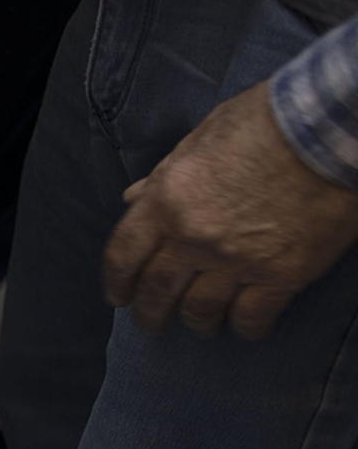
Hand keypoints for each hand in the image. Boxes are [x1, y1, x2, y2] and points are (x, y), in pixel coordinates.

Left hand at [103, 80, 357, 337]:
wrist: (332, 126)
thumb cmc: (269, 120)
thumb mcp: (204, 136)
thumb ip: (166, 175)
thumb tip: (134, 198)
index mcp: (168, 200)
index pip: (124, 255)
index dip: (116, 282)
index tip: (118, 296)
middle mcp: (194, 237)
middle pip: (157, 290)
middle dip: (150, 312)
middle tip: (153, 323)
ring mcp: (236, 260)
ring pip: (201, 310)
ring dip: (197, 322)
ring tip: (201, 326)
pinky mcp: (282, 273)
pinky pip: (252, 315)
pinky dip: (246, 327)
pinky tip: (246, 327)